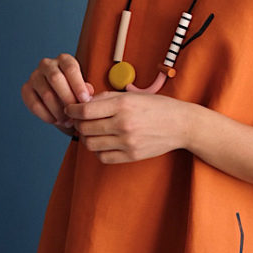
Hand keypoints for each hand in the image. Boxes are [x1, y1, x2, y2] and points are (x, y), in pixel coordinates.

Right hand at [21, 53, 94, 130]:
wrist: (60, 98)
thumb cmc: (75, 91)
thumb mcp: (83, 88)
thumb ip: (86, 90)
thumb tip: (87, 92)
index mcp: (64, 59)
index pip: (70, 68)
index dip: (78, 85)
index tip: (85, 100)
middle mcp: (47, 64)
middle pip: (55, 79)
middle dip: (67, 99)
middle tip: (75, 114)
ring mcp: (34, 76)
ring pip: (46, 94)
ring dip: (58, 111)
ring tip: (68, 121)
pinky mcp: (26, 89)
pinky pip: (34, 104)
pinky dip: (46, 116)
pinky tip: (55, 121)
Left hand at [65, 90, 191, 163]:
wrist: (181, 124)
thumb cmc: (157, 106)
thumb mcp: (133, 95)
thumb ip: (107, 98)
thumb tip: (82, 102)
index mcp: (123, 104)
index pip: (85, 110)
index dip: (72, 110)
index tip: (71, 109)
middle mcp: (123, 124)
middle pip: (85, 128)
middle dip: (78, 124)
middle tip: (81, 120)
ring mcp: (127, 142)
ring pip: (91, 144)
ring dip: (87, 138)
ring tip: (92, 132)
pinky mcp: (131, 156)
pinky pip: (103, 157)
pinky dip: (98, 151)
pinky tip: (104, 143)